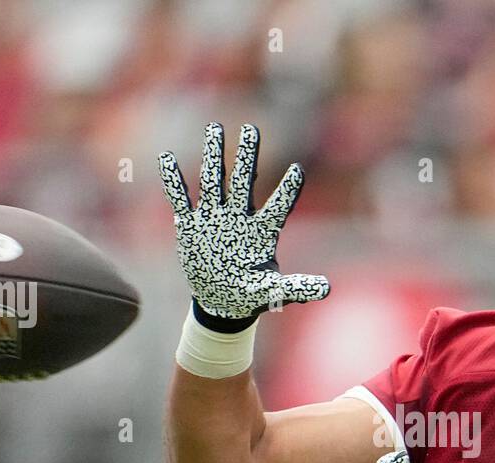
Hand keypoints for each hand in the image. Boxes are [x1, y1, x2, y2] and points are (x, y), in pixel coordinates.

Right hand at [158, 123, 329, 330]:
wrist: (222, 302)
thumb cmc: (252, 294)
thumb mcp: (274, 292)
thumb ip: (298, 287)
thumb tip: (328, 288)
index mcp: (263, 232)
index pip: (279, 206)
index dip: (288, 190)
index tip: (299, 170)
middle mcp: (240, 218)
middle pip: (244, 181)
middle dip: (247, 156)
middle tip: (252, 129)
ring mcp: (215, 218)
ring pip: (214, 181)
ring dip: (213, 156)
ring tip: (214, 128)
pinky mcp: (192, 226)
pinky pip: (181, 198)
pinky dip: (174, 181)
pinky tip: (167, 158)